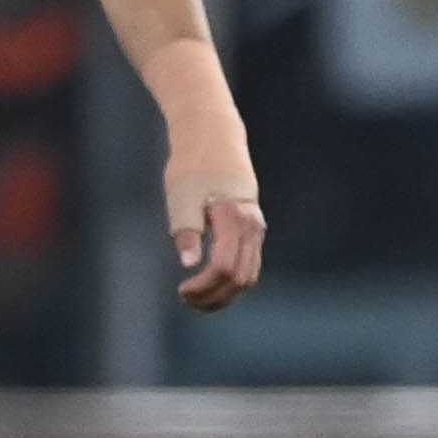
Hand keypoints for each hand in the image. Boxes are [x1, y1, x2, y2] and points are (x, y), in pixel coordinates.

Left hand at [168, 163, 265, 311]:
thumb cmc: (192, 166)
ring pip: (249, 274)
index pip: (224, 267)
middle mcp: (252, 226)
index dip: (204, 286)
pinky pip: (249, 263)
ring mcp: (256, 227)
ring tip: (195, 298)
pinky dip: (232, 280)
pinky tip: (209, 284)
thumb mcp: (181, 196)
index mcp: (234, 218)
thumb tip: (189, 263)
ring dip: (224, 293)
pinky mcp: (253, 227)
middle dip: (214, 296)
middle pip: (241, 277)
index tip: (181, 290)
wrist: (215, 138)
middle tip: (185, 300)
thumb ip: (186, 230)